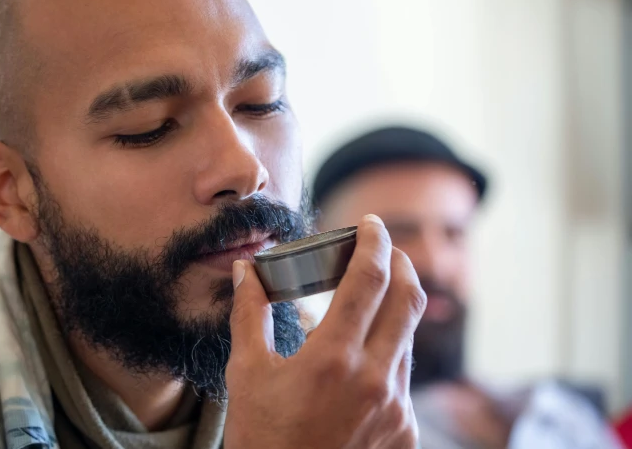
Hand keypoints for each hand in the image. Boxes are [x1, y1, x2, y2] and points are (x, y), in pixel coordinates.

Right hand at [224, 214, 424, 448]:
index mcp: (333, 359)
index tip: (371, 225)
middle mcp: (375, 379)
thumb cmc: (263, 439)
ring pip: (408, 337)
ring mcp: (396, 407)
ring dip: (393, 309)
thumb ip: (249, 314)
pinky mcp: (406, 430)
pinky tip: (361, 358)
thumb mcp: (247, 374)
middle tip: (382, 248)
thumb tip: (244, 271)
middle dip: (400, 263)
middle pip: (408, 298)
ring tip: (366, 301)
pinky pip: (404, 376)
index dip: (375, 243)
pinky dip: (387, 353)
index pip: (369, 279)